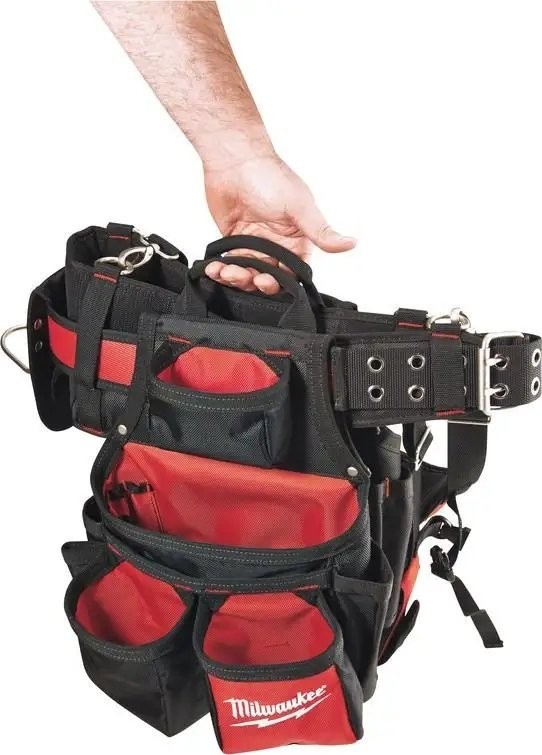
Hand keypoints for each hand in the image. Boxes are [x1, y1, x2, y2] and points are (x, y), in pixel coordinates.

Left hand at [203, 155, 355, 293]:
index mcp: (297, 239)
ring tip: (227, 271)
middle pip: (269, 278)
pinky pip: (229, 263)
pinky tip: (215, 268)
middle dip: (256, 282)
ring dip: (237, 278)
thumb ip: (321, 231)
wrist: (234, 159)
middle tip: (247, 276)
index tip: (269, 280)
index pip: (294, 272)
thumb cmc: (270, 177)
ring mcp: (254, 243)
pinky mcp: (233, 241)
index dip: (282, 282)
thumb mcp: (300, 207)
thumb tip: (351, 244)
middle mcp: (277, 244)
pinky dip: (221, 270)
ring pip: (247, 274)